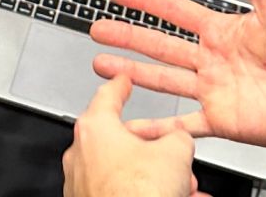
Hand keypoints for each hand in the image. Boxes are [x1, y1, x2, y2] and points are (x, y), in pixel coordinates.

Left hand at [63, 75, 207, 196]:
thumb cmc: (138, 194)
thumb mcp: (176, 152)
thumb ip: (178, 136)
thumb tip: (179, 139)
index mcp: (95, 128)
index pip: (108, 95)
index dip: (122, 84)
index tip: (123, 79)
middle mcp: (81, 154)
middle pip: (123, 140)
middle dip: (156, 149)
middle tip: (176, 156)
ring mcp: (81, 183)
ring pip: (126, 171)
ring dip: (156, 176)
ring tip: (184, 188)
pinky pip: (120, 191)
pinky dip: (144, 192)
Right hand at [91, 0, 265, 148]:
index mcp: (225, 31)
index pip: (175, 10)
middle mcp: (215, 59)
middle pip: (159, 44)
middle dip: (127, 36)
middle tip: (99, 28)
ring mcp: (215, 90)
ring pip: (162, 79)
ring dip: (132, 73)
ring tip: (103, 67)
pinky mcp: (221, 119)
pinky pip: (181, 123)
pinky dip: (156, 126)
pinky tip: (133, 123)